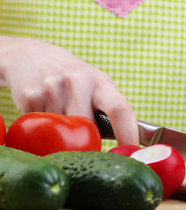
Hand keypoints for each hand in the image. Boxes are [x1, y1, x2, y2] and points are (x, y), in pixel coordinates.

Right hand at [0, 36, 138, 145]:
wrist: (32, 57)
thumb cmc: (76, 80)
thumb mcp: (99, 86)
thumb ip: (111, 112)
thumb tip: (128, 148)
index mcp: (101, 82)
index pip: (120, 109)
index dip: (127, 133)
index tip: (131, 153)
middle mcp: (77, 83)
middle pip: (87, 129)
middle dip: (87, 141)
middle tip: (84, 139)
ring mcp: (52, 89)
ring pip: (63, 133)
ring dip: (63, 133)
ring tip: (61, 115)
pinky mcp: (30, 98)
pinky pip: (41, 128)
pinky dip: (44, 127)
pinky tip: (44, 110)